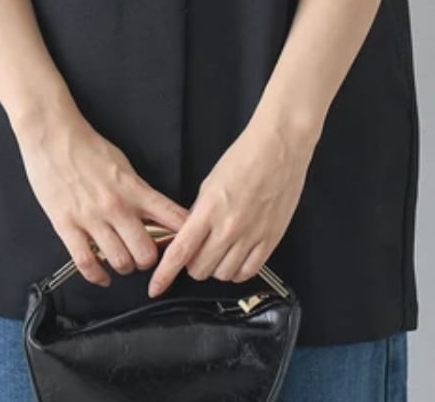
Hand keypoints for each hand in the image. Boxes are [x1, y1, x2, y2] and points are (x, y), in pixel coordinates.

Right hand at [16, 109, 190, 287]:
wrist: (54, 136)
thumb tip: (155, 214)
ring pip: (119, 262)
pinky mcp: (66, 226)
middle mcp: (116, 207)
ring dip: (124, 266)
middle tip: (144, 254)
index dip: (184, 236)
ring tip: (123, 261)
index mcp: (134, 189)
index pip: (172, 218)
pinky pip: (86, 263)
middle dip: (148, 259)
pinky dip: (97, 276)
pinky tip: (103, 276)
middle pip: (146, 253)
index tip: (185, 244)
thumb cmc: (88, 147)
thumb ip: (139, 192)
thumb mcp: (124, 165)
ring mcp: (91, 218)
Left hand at [146, 118, 313, 297]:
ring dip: (215, 268)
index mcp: (209, 209)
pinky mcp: (271, 240)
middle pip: (200, 269)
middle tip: (195, 253)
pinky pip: (248, 272)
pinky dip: (237, 271)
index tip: (156, 287)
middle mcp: (229, 227)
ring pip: (223, 274)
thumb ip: (199, 212)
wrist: (279, 148)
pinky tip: (236, 259)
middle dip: (192, 265)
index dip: (165, 274)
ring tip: (218, 253)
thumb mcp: (210, 182)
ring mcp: (252, 236)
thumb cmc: (245, 157)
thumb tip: (191, 234)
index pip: (180, 251)